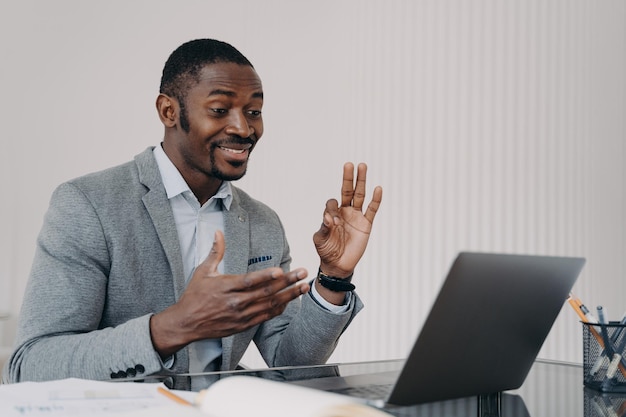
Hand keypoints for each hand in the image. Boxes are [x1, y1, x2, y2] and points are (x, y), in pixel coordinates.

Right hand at [150, 230, 309, 357]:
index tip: (280, 269)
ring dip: (289, 296)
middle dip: (287, 283)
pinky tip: (290, 301)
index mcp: (226, 287)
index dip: (266, 276)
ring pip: (270, 305)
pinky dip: (279, 309)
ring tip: (303, 287)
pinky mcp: (244, 325)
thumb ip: (215, 252)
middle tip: (302, 274)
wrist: (186, 323)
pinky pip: (266, 316)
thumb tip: (218, 232)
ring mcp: (241, 315)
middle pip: (265, 292)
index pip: (249, 281)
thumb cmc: (194, 296)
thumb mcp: (203, 271)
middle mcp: (235, 302)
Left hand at [313, 162, 382, 277]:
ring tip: (362, 166)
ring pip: (360, 195)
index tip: (332, 223)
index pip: (332, 202)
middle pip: (347, 190)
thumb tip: (330, 218)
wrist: (338, 265)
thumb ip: (323, 228)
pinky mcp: (366, 224)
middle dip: (348, 178)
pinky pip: (372, 210)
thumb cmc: (326, 251)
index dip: (331, 210)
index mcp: (332, 213)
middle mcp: (345, 211)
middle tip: (349, 164)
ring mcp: (356, 216)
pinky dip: (376, 199)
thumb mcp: (320, 239)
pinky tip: (378, 188)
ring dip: (361, 181)